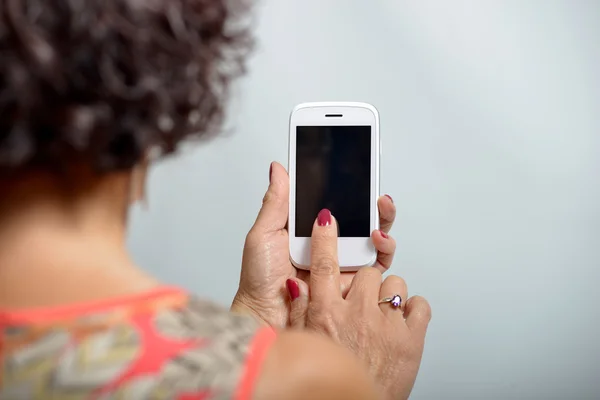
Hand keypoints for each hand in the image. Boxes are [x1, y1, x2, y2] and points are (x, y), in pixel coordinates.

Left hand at [231, 162, 396, 327]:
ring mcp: (343, 262)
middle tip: (374, 191)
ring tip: (378, 208)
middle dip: (372, 201)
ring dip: (382, 219)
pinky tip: (376, 237)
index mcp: (308, 230)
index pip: (334, 204)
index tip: (355, 174)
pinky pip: (378, 263)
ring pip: (374, 236)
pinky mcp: (355, 281)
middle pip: (359, 217)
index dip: (347, 189)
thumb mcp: (264, 234)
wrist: (267, 316)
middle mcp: (329, 244)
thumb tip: (279, 169)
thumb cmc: (259, 281)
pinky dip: (384, 248)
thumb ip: (276, 201)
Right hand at [287, 209, 430, 399]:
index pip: (324, 263)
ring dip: (389, 296)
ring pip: (395, 283)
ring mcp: (386, 324)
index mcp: (327, 314)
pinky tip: (402, 322)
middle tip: (362, 300)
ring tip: (381, 316)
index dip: (325, 237)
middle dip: (366, 281)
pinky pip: (421, 305)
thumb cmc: (331, 383)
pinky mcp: (411, 338)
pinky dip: (414, 310)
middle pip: (367, 271)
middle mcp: (357, 314)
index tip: (326, 218)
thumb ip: (299, 312)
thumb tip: (297, 284)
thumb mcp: (306, 346)